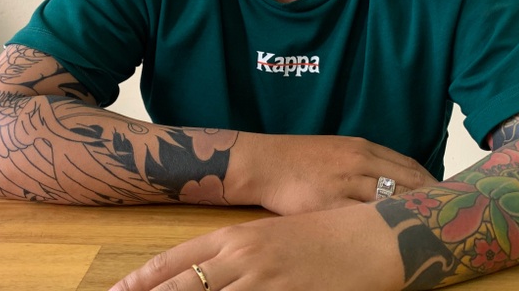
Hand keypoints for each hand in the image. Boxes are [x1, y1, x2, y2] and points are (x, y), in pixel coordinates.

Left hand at [109, 203, 401, 290]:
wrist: (376, 232)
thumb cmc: (327, 233)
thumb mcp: (275, 240)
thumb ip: (241, 258)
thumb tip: (214, 278)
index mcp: (236, 238)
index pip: (175, 261)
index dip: (141, 279)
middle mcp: (241, 257)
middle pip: (180, 286)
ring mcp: (262, 279)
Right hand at [228, 133, 436, 214]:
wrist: (265, 163)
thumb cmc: (299, 158)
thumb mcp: (338, 149)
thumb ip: (366, 162)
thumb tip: (395, 179)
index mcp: (362, 148)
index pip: (409, 166)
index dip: (431, 184)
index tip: (446, 199)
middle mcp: (358, 162)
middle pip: (407, 183)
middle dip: (430, 201)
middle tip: (448, 218)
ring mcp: (344, 183)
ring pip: (390, 200)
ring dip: (412, 215)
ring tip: (429, 231)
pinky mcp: (329, 205)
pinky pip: (362, 218)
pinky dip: (381, 227)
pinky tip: (393, 238)